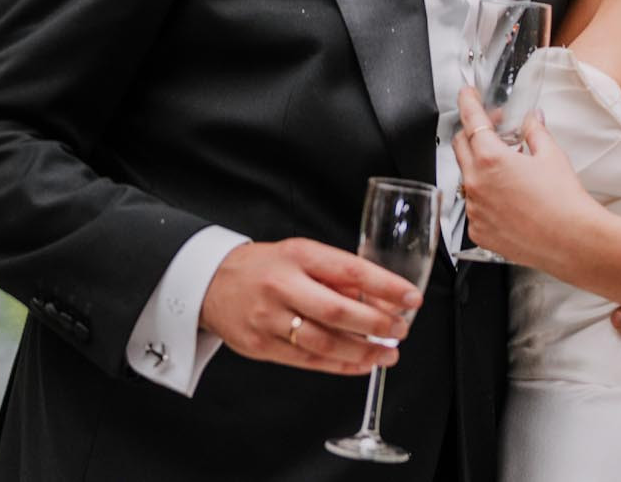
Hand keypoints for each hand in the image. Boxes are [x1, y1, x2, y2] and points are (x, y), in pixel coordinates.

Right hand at [199, 237, 421, 375]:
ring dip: (362, 352)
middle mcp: (283, 286)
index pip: (349, 270)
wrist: (210, 282)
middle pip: (337, 311)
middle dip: (376, 325)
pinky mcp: (261, 346)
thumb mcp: (301, 255)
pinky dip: (340, 365)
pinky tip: (361, 365)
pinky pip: (308, 361)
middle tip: (400, 330)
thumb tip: (383, 299)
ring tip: (387, 354)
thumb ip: (338, 275)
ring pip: (324, 342)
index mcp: (298, 256)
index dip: (385, 286)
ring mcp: (269, 319)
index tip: (411, 297)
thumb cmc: (264, 267)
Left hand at [452, 89, 597, 272]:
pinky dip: (486, 198)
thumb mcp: (551, 155)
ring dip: (481, 169)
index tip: (466, 94)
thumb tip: (531, 119)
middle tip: (494, 130)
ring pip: (467, 178)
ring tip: (510, 171)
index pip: (471, 120)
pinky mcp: (478, 232)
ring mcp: (475, 210)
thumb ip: (534, 131)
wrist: (573, 241)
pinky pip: (474, 207)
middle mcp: (476, 184)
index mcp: (490, 159)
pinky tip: (509, 200)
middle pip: (461, 146)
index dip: (467, 102)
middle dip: (473, 133)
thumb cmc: (564, 201)